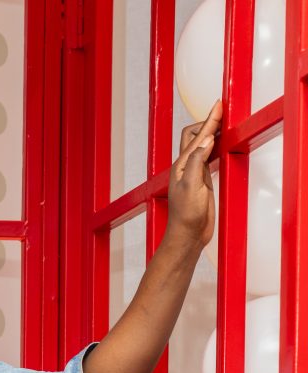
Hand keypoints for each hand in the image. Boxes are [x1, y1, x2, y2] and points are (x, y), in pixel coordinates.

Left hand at [166, 99, 222, 248]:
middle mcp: (186, 166)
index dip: (209, 120)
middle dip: (208, 122)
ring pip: (203, 145)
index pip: (196, 136)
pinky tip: (221, 143)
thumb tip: (206, 139)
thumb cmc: (186, 216)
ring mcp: (194, 173)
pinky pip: (209, 157)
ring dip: (212, 132)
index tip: (220, 104)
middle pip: (196, 136)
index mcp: (181, 165)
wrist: (188, 235)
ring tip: (224, 121)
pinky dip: (215, 146)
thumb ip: (197, 162)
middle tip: (223, 110)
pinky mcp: (202, 181)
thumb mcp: (191, 186)